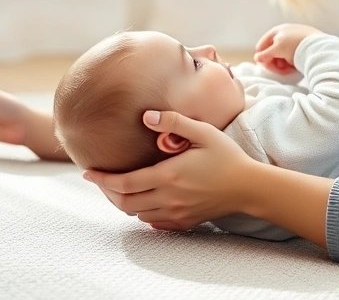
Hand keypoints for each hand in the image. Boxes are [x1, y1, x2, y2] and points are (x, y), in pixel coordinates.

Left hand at [84, 110, 256, 230]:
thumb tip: (145, 116)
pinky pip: (154, 223)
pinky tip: (143, 202)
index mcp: (169, 175)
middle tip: (100, 180)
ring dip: (124, 203)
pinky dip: (142, 214)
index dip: (102, 179)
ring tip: (119, 188)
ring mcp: (176, 213)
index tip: (88, 172)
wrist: (249, 187)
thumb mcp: (203, 132)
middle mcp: (169, 198)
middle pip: (125, 203)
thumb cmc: (228, 157)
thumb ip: (173, 122)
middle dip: (108, 192)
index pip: (124, 182)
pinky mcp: (185, 221)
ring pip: (137, 214)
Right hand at [253, 23, 321, 75]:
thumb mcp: (277, 49)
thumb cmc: (295, 45)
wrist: (319, 46)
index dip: (263, 58)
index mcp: (277, 31)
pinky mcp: (304, 47)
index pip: (261, 46)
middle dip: (275, 63)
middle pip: (272, 52)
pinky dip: (293, 63)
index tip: (269, 67)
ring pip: (283, 56)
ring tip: (291, 69)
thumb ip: (265, 55)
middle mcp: (285, 33)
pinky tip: (297, 68)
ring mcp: (295, 39)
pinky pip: (293, 57)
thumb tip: (256, 58)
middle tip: (282, 70)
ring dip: (283, 65)